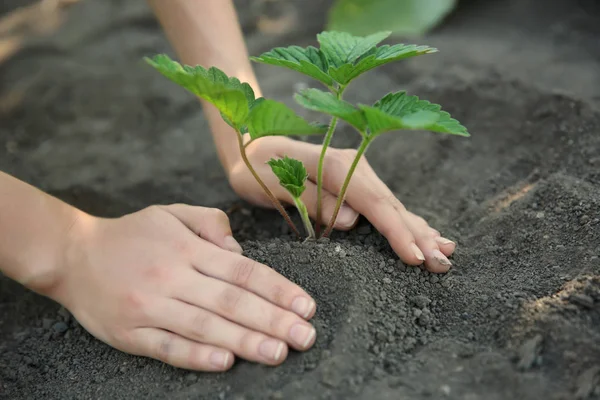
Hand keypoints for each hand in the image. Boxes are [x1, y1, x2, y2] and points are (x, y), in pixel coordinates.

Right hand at [49, 204, 316, 370]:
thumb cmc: (132, 234)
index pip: (244, 271)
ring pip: (205, 325)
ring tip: (279, 353)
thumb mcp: (172, 213)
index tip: (306, 306)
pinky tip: (224, 361)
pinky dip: (196, 355)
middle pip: (231, 301)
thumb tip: (241, 251)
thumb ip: (211, 223)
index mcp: (187, 249)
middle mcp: (172, 276)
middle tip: (305, 337)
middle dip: (273, 320)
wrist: (71, 254)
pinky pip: (166, 347)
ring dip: (245, 340)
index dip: (278, 289)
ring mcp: (149, 306)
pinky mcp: (128, 333)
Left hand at [227, 137, 455, 272]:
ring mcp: (357, 173)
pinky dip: (404, 220)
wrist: (252, 143)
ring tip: (445, 249)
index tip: (415, 256)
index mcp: (337, 166)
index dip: (396, 231)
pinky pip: (384, 204)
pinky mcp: (354, 181)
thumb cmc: (257, 166)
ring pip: (393, 205)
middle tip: (442, 262)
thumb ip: (312, 199)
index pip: (374, 204)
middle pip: (391, 205)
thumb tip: (351, 221)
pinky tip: (422, 231)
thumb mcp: (274, 184)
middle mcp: (354, 166)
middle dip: (418, 234)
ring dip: (418, 228)